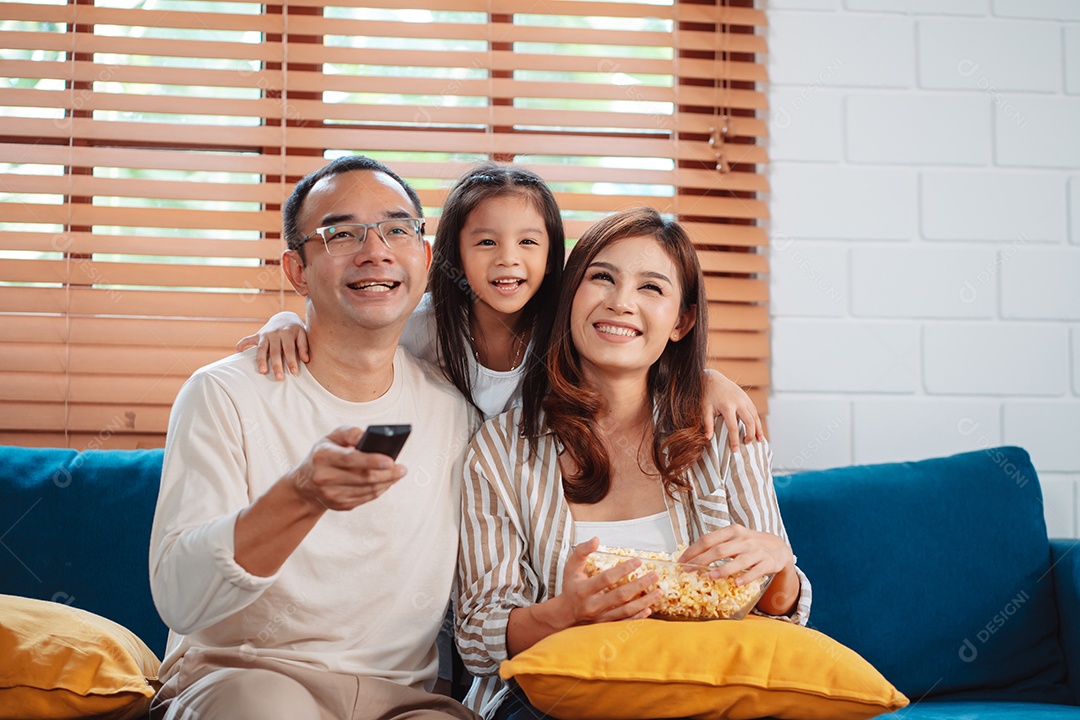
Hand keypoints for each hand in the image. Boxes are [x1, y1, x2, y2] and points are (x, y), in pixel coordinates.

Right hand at [236, 311, 309, 379]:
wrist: (285, 317)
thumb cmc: (295, 330)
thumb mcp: (303, 334)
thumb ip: (304, 346)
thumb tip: (306, 359)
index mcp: (287, 333)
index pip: (289, 349)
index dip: (291, 361)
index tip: (294, 372)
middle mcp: (275, 334)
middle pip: (275, 351)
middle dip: (277, 365)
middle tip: (279, 378)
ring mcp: (265, 334)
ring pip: (261, 348)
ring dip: (261, 360)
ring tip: (262, 371)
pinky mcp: (258, 335)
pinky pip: (248, 339)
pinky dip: (242, 344)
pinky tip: (238, 352)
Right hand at [289, 426, 405, 511]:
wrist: (305, 484)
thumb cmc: (324, 455)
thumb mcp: (331, 438)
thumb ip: (350, 433)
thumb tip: (366, 435)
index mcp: (322, 457)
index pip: (350, 459)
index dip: (372, 460)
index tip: (391, 460)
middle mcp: (325, 478)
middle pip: (363, 477)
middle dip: (387, 474)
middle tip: (403, 469)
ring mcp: (332, 494)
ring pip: (367, 490)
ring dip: (387, 482)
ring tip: (399, 473)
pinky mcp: (340, 505)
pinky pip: (366, 498)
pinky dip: (380, 490)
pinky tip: (387, 482)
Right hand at [556, 537, 660, 624]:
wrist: (565, 614)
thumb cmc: (571, 587)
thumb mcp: (571, 567)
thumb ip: (582, 551)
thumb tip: (596, 539)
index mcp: (584, 589)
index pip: (607, 579)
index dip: (623, 569)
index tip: (638, 561)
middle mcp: (592, 605)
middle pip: (621, 596)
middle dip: (640, 585)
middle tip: (655, 575)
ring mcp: (600, 618)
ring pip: (626, 611)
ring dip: (644, 601)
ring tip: (659, 592)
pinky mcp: (606, 625)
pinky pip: (625, 622)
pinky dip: (638, 617)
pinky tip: (649, 609)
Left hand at [678, 525, 791, 586]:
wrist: (778, 547)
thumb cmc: (749, 544)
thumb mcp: (734, 538)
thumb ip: (717, 544)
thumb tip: (691, 557)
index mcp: (731, 531)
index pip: (708, 539)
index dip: (693, 551)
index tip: (681, 562)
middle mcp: (743, 539)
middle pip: (719, 550)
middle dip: (702, 561)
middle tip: (689, 571)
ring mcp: (756, 551)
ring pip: (738, 561)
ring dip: (723, 569)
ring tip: (710, 577)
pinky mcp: (768, 562)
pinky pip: (756, 571)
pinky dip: (746, 577)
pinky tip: (737, 583)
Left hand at [703, 369, 763, 448]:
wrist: (713, 378)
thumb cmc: (707, 395)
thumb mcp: (705, 408)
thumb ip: (707, 423)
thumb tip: (707, 438)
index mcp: (727, 406)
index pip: (733, 427)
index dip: (734, 439)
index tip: (734, 450)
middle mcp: (739, 402)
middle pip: (749, 422)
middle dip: (750, 434)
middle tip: (747, 444)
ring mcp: (745, 399)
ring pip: (755, 416)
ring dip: (758, 429)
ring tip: (759, 440)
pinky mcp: (747, 398)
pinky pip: (755, 411)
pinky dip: (758, 421)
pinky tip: (758, 430)